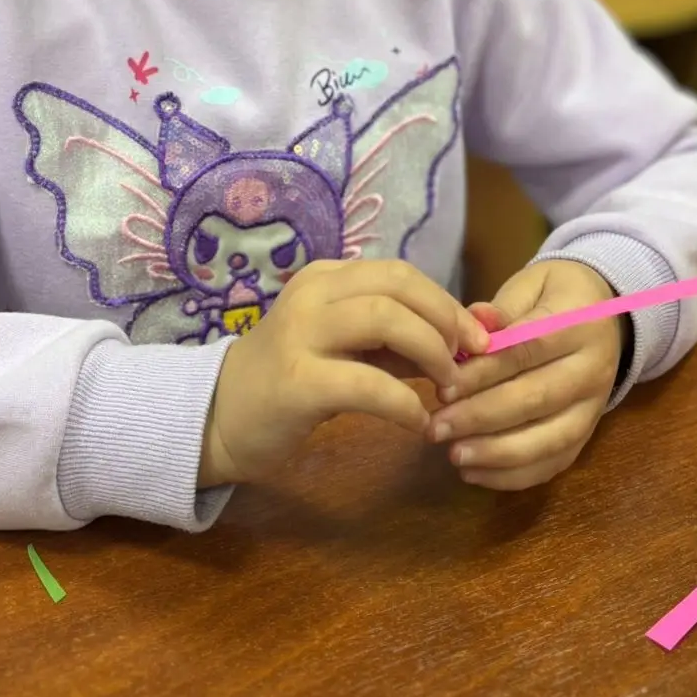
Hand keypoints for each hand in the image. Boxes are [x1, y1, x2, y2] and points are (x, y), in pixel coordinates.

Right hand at [198, 259, 486, 486]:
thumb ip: (400, 338)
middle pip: (399, 286)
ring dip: (432, 353)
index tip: (478, 337)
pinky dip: (405, 403)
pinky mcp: (297, 382)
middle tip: (470, 360)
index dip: (447, 302)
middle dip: (447, 321)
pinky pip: (369, 384)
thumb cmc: (292, 381)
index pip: (400, 273)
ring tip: (448, 387)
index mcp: (325, 278)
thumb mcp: (348, 349)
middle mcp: (312, 294)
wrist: (219, 417)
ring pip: (386, 320)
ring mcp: (301, 335)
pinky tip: (417, 423)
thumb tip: (473, 333)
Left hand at [427, 259, 622, 491]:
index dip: (482, 372)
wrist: (606, 315)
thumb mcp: (530, 286)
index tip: (442, 388)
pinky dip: (515, 475)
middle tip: (437, 428)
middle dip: (482, 417)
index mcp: (578, 323)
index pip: (526, 351)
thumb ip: (500, 309)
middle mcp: (593, 368)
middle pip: (537, 398)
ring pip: (550, 439)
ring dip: (498, 454)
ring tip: (454, 456)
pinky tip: (475, 473)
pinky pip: (556, 462)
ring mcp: (595, 406)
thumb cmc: (555, 296)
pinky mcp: (588, 434)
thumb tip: (471, 323)